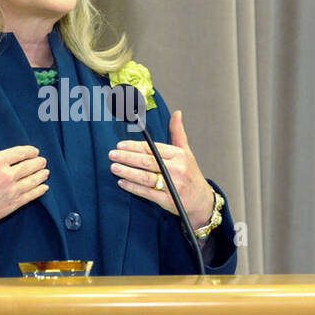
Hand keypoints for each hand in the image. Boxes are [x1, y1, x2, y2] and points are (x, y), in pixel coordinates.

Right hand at [0, 119, 48, 243]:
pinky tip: (44, 188)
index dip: (30, 151)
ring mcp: (12, 190)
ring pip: (33, 180)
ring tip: (46, 172)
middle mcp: (7, 175)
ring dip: (41, 175)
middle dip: (38, 163)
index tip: (35, 151)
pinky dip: (39, 191)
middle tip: (43, 161)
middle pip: (30, 166)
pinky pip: (31, 195)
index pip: (20, 152)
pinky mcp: (13, 204)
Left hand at [107, 110, 214, 229]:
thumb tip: (177, 113)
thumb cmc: (191, 174)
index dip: (135, 146)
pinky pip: (147, 192)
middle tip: (112, 154)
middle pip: (147, 161)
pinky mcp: (168, 200)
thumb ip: (177, 133)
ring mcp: (172, 185)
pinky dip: (133, 188)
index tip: (120, 145)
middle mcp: (176, 169)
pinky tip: (122, 182)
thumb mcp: (186, 152)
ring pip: (146, 177)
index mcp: (179, 155)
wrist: (202, 201)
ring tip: (114, 167)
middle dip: (127, 157)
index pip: (153, 149)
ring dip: (128, 172)